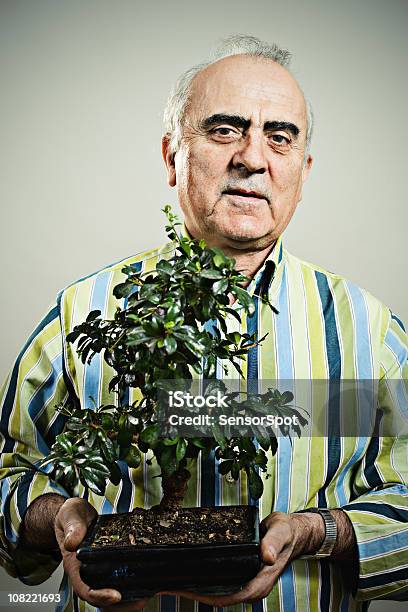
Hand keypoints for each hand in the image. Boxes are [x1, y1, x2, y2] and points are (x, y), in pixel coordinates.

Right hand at [54, 498, 143, 608]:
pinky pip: (120, 580)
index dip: (99, 596)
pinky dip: (132, 587)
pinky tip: (146, 582)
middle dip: (121, 604)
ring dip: (129, 598)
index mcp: (75, 564)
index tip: (115, 596)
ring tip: (148, 592)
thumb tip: (72, 542)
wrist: (73, 515)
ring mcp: (98, 570)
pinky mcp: (109, 565)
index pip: (84, 589)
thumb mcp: (70, 515)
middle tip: (141, 597)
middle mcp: (86, 572)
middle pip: (102, 599)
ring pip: (112, 593)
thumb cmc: (71, 516)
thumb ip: (73, 527)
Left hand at [161, 511, 320, 605]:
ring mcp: (248, 583)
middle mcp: (252, 588)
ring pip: (219, 592)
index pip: (229, 597)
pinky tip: (193, 572)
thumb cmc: (288, 532)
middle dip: (195, 594)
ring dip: (198, 588)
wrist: (294, 532)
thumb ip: (274, 542)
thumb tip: (267, 555)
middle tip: (170, 585)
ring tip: (174, 581)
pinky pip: (222, 583)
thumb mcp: (281, 532)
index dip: (205, 596)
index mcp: (260, 583)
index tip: (184, 590)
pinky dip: (206, 580)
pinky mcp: (244, 575)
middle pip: (219, 597)